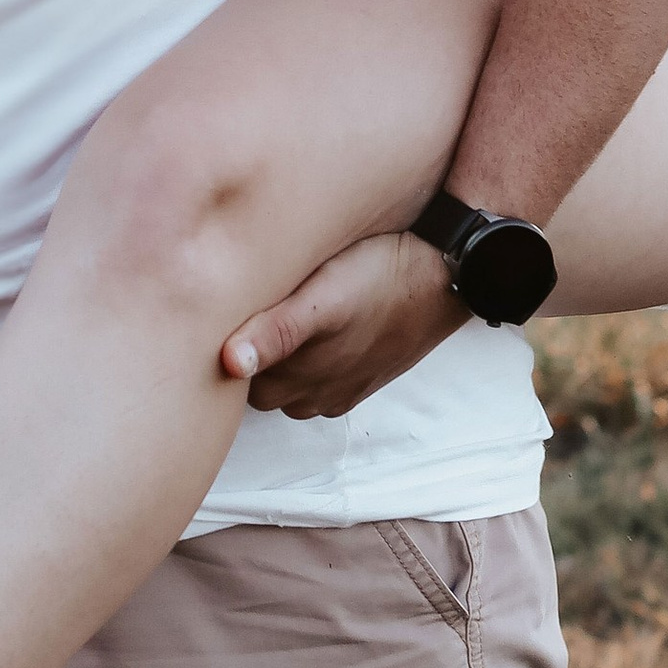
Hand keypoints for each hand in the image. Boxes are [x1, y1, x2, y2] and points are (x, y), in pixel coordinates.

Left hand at [223, 231, 466, 418]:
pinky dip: (312, 364)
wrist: (445, 275)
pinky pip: (321, 386)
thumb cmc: (380, 276)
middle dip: (251, 356)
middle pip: (260, 388)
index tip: (223, 314)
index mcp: (299, 375)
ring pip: (290, 387)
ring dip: (281, 361)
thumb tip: (228, 364)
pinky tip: (317, 329)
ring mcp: (341, 389)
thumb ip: (274, 332)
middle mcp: (317, 392)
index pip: (234, 381)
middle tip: (249, 308)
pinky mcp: (362, 380)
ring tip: (282, 315)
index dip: (223, 349)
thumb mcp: (321, 298)